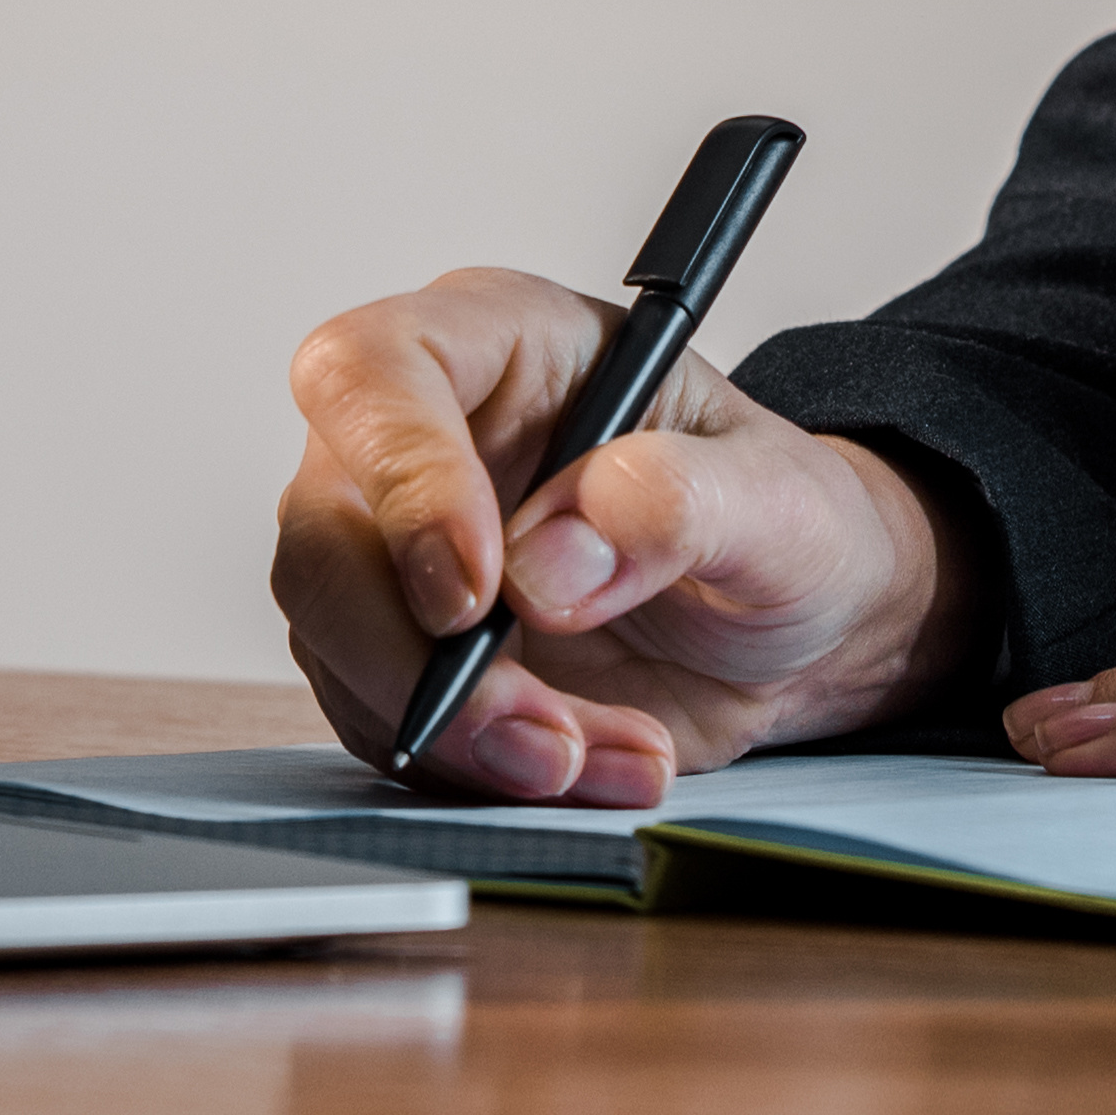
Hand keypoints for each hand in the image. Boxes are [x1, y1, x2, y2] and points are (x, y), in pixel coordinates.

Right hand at [271, 268, 955, 805]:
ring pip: (342, 648)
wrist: (793, 626)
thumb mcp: (778, 499)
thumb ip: (678, 502)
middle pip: (322, 535)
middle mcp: (429, 439)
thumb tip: (548, 560)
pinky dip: (485, 770)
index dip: (401, 478)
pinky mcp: (408, 656)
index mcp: (503, 344)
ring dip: (465, 733)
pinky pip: (389, 725)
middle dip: (418, 660)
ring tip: (608, 753)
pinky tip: (595, 762)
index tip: (474, 593)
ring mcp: (401, 553)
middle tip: (543, 731)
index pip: (373, 372)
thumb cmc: (781, 522)